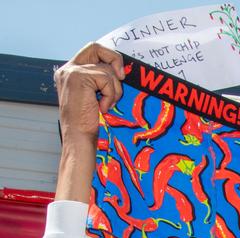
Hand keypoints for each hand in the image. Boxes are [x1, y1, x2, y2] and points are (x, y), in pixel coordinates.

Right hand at [53, 42, 124, 201]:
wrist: (80, 139)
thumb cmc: (92, 124)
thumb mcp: (97, 98)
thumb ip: (103, 82)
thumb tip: (123, 72)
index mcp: (71, 73)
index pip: (92, 50)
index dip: (110, 58)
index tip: (121, 75)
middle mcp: (67, 69)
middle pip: (95, 47)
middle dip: (114, 60)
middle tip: (123, 78)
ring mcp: (70, 72)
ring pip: (106, 68)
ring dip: (114, 89)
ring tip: (106, 105)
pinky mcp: (77, 77)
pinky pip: (106, 78)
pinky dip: (110, 94)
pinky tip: (101, 108)